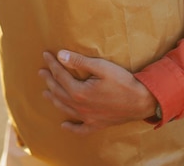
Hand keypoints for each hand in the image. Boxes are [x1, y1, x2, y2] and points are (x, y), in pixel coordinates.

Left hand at [39, 50, 156, 134]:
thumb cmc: (123, 81)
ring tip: (45, 93)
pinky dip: (71, 127)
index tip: (46, 55)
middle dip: (49, 80)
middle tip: (41, 72)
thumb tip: (60, 55)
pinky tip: (64, 125)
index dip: (52, 64)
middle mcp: (80, 107)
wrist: (141, 101)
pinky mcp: (97, 124)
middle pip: (59, 92)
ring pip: (65, 109)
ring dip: (54, 99)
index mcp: (79, 92)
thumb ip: (80, 62)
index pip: (60, 75)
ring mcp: (88, 117)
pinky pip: (80, 129)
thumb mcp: (102, 67)